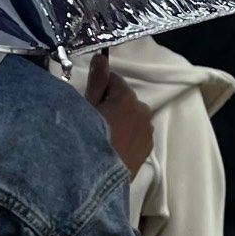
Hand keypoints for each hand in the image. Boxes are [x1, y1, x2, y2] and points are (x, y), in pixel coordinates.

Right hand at [87, 52, 152, 173]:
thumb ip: (97, 81)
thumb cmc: (87, 137)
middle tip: (93, 123)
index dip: (100, 88)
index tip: (90, 101)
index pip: (114, 80)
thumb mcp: (87, 107)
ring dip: (121, 122)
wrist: (96, 177)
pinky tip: (113, 149)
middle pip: (125, 100)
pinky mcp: (147, 150)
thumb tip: (101, 57)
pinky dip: (127, 138)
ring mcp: (148, 132)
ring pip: (132, 118)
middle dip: (112, 106)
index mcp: (128, 98)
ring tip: (103, 138)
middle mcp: (143, 111)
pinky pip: (136, 135)